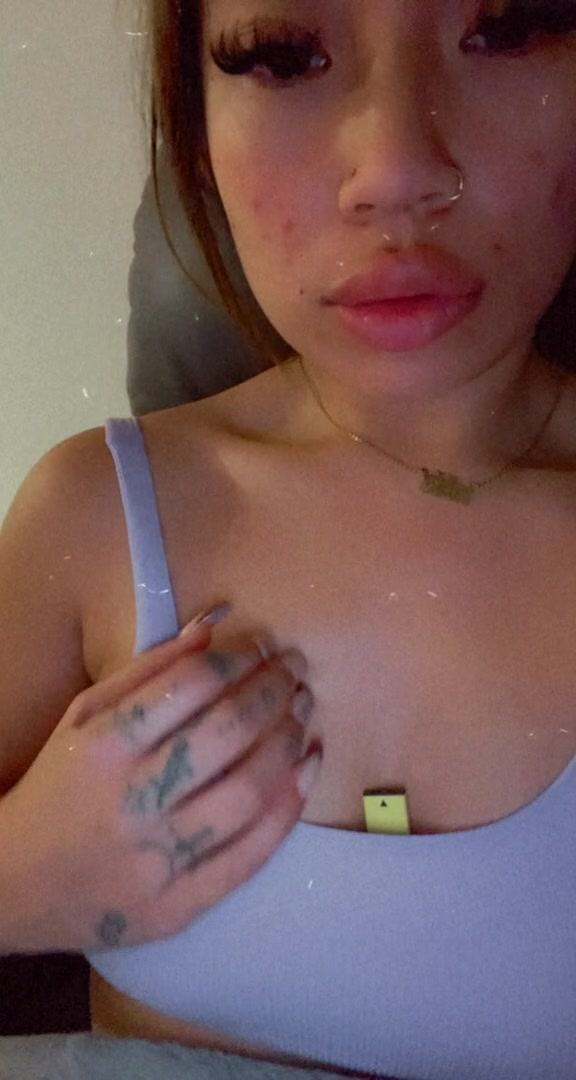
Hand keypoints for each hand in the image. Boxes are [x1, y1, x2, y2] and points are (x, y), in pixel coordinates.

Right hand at [2, 611, 320, 951]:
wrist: (14, 885)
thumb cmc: (58, 786)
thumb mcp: (84, 716)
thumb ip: (147, 671)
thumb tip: (213, 629)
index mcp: (104, 746)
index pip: (191, 686)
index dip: (240, 658)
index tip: (264, 644)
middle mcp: (132, 800)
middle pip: (228, 733)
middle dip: (274, 690)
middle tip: (297, 668)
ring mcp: (157, 860)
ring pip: (248, 792)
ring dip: (289, 741)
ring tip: (304, 711)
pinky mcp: (178, 907)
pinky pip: (251, 855)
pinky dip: (290, 806)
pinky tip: (308, 767)